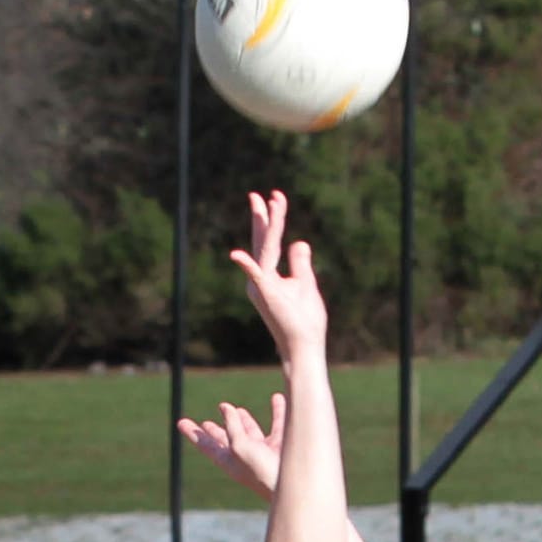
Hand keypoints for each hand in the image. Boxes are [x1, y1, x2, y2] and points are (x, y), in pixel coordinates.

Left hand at [178, 392, 283, 500]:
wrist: (294, 485)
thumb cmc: (263, 471)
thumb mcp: (240, 446)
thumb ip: (232, 426)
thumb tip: (226, 409)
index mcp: (230, 461)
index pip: (207, 445)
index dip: (194, 433)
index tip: (181, 422)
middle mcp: (245, 457)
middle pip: (226, 440)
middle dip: (215, 431)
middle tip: (204, 424)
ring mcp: (264, 453)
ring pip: (252, 432)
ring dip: (245, 420)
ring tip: (239, 410)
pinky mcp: (282, 447)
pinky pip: (278, 425)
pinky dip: (278, 411)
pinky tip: (277, 398)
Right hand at [229, 190, 326, 368]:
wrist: (303, 347)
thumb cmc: (305, 320)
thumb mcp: (305, 284)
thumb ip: (300, 262)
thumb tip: (300, 242)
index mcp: (270, 275)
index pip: (270, 242)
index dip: (272, 219)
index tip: (275, 198)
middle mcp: (261, 278)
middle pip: (262, 241)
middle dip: (262, 217)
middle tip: (257, 194)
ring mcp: (263, 286)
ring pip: (266, 249)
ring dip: (270, 226)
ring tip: (273, 203)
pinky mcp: (267, 295)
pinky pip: (256, 277)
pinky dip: (246, 265)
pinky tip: (236, 254)